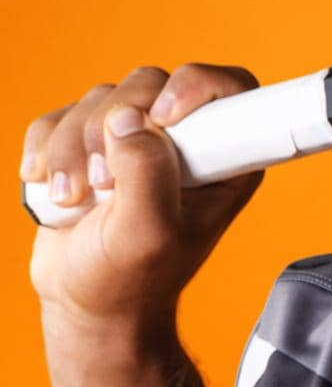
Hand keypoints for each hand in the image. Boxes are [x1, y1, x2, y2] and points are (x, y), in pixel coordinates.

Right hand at [23, 63, 263, 334]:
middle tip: (102, 184)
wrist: (85, 302)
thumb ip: (147, 174)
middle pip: (150, 84)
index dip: (195, 86)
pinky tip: (49, 186)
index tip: (161, 117)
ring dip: (72, 147)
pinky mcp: (90, 142)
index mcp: (224, 157)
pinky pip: (61, 114)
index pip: (231, 88)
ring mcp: (134, 136)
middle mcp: (184, 138)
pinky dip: (44, 147)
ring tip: (74, 199)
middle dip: (111, 128)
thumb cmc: (130, 278)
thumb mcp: (149, 235)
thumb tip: (130, 120)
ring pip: (101, 98)